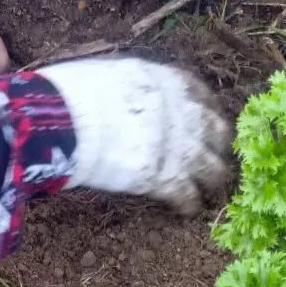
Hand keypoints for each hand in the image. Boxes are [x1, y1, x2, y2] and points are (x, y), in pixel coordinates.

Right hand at [38, 57, 230, 212]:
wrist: (66, 122)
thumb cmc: (72, 96)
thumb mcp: (109, 75)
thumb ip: (129, 89)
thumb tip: (121, 99)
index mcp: (163, 81)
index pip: (199, 92)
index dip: (207, 108)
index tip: (208, 118)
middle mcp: (179, 111)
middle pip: (215, 130)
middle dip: (219, 145)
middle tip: (217, 157)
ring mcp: (176, 146)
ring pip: (211, 167)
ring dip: (213, 180)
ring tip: (212, 192)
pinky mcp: (165, 177)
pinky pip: (187, 195)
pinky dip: (189, 204)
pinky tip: (188, 211)